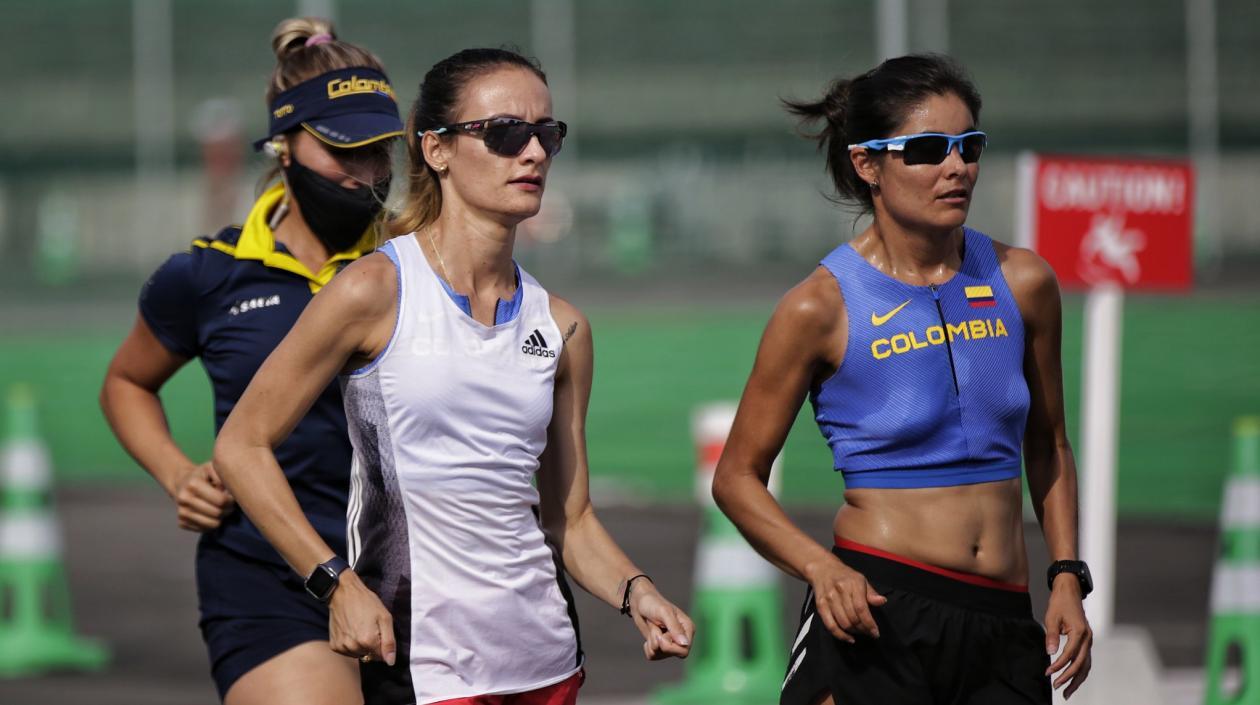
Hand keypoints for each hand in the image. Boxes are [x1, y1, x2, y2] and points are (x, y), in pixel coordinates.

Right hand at [172, 462, 234, 531]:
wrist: (182, 483)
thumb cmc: (203, 475)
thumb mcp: (212, 467)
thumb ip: (223, 475)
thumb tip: (229, 491)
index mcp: (193, 484)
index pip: (221, 500)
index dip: (231, 500)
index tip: (233, 497)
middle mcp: (184, 499)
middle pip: (217, 513)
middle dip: (228, 510)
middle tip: (230, 504)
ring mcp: (182, 513)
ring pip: (212, 524)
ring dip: (221, 518)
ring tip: (221, 508)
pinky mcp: (181, 523)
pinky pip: (205, 529)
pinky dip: (212, 523)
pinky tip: (211, 513)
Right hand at [328, 570, 395, 665]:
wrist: (343, 593)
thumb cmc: (366, 603)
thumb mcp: (385, 618)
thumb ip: (389, 642)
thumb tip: (390, 662)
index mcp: (368, 641)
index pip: (382, 657)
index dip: (383, 645)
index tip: (379, 631)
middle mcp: (353, 647)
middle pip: (370, 656)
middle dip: (373, 645)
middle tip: (370, 627)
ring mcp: (342, 647)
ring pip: (359, 655)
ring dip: (361, 646)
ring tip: (359, 628)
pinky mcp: (334, 646)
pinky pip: (347, 652)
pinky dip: (351, 645)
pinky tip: (350, 631)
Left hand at [628, 581, 694, 660]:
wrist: (639, 602)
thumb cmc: (653, 603)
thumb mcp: (664, 612)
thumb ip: (675, 627)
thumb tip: (685, 643)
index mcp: (688, 629)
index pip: (684, 650)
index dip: (670, 647)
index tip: (661, 636)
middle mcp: (681, 638)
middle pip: (673, 654)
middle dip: (660, 644)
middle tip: (656, 630)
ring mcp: (670, 643)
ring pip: (660, 655)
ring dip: (652, 641)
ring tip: (653, 627)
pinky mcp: (660, 646)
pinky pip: (653, 656)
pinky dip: (647, 646)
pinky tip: (650, 634)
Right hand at [802, 552, 886, 642]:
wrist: (822, 569)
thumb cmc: (845, 576)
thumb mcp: (861, 580)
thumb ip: (871, 593)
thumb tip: (882, 601)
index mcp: (853, 583)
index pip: (862, 608)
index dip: (869, 623)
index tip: (876, 632)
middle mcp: (840, 591)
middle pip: (853, 618)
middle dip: (863, 629)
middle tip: (869, 632)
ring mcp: (829, 599)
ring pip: (843, 623)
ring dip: (854, 632)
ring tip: (860, 632)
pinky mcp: (820, 606)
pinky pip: (830, 625)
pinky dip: (840, 635)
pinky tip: (849, 638)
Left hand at [1044, 575, 1091, 698]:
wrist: (1070, 591)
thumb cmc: (1060, 602)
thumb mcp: (1051, 617)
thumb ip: (1051, 635)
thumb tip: (1050, 653)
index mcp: (1080, 632)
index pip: (1069, 654)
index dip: (1059, 665)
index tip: (1048, 672)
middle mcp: (1088, 638)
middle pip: (1081, 664)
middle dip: (1069, 677)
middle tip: (1058, 687)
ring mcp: (1089, 640)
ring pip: (1086, 665)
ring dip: (1077, 679)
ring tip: (1067, 691)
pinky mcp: (1086, 641)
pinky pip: (1085, 660)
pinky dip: (1080, 671)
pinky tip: (1073, 678)